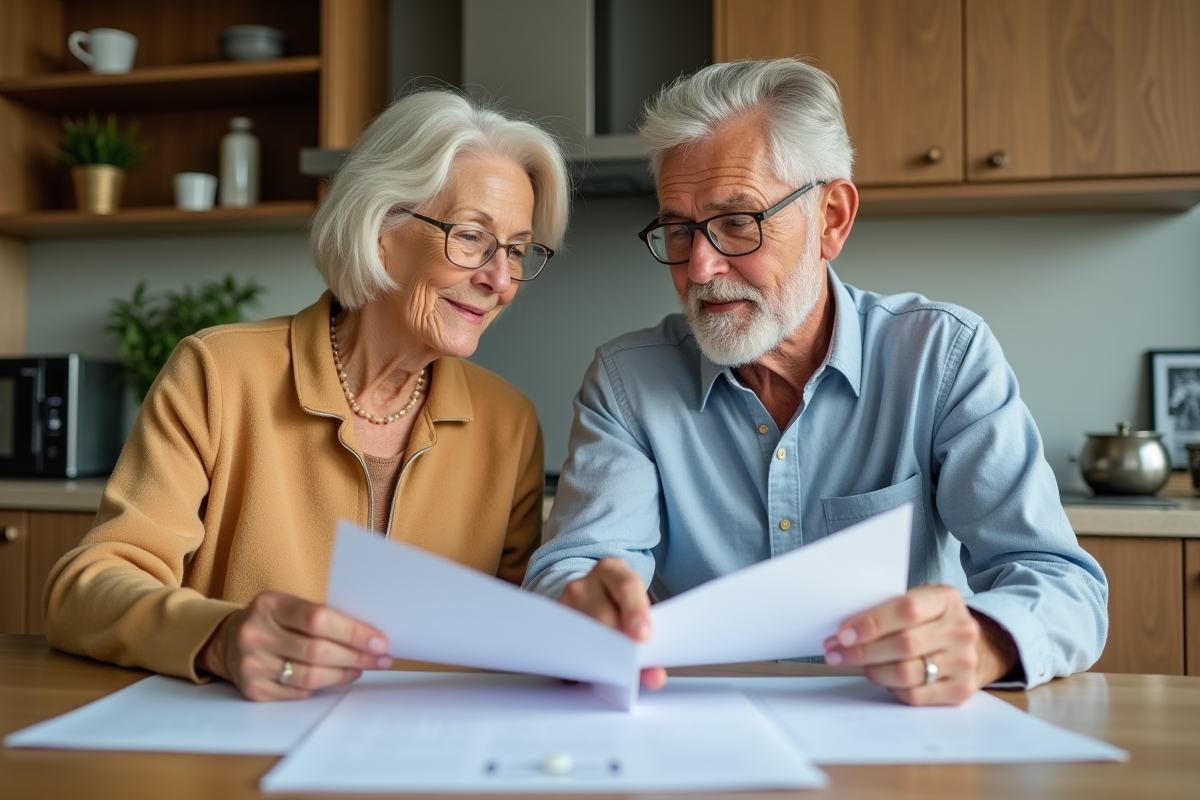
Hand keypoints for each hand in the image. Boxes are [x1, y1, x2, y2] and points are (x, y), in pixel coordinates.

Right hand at [196, 590, 392, 700]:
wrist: (227, 641)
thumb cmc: (272, 620)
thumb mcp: (289, 605)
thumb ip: (321, 616)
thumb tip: (369, 634)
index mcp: (269, 605)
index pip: (317, 619)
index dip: (353, 632)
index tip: (379, 640)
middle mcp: (255, 635)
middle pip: (317, 652)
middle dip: (356, 656)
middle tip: (381, 658)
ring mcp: (252, 665)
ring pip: (311, 677)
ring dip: (344, 674)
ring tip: (363, 667)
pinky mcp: (253, 690)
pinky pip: (298, 693)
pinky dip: (323, 686)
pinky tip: (338, 677)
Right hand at [559, 558, 666, 689]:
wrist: (590, 597)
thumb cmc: (618, 606)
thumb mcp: (636, 610)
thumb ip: (649, 638)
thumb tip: (655, 676)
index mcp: (612, 571)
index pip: (626, 587)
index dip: (636, 611)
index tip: (643, 637)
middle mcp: (585, 583)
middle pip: (602, 615)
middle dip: (618, 645)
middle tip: (630, 666)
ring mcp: (565, 603)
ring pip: (582, 634)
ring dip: (600, 658)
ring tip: (614, 674)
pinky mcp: (554, 624)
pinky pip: (567, 647)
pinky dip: (581, 665)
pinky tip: (592, 673)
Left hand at [822, 584, 1018, 705]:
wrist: (976, 646)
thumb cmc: (933, 620)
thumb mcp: (919, 600)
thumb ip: (889, 608)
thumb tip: (845, 627)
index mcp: (946, 599)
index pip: (907, 610)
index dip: (871, 623)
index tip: (843, 633)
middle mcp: (960, 630)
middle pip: (904, 644)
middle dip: (862, 650)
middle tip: (835, 652)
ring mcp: (963, 662)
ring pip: (906, 673)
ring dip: (872, 670)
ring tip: (856, 663)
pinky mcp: (960, 690)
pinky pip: (915, 695)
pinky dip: (891, 687)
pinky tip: (881, 677)